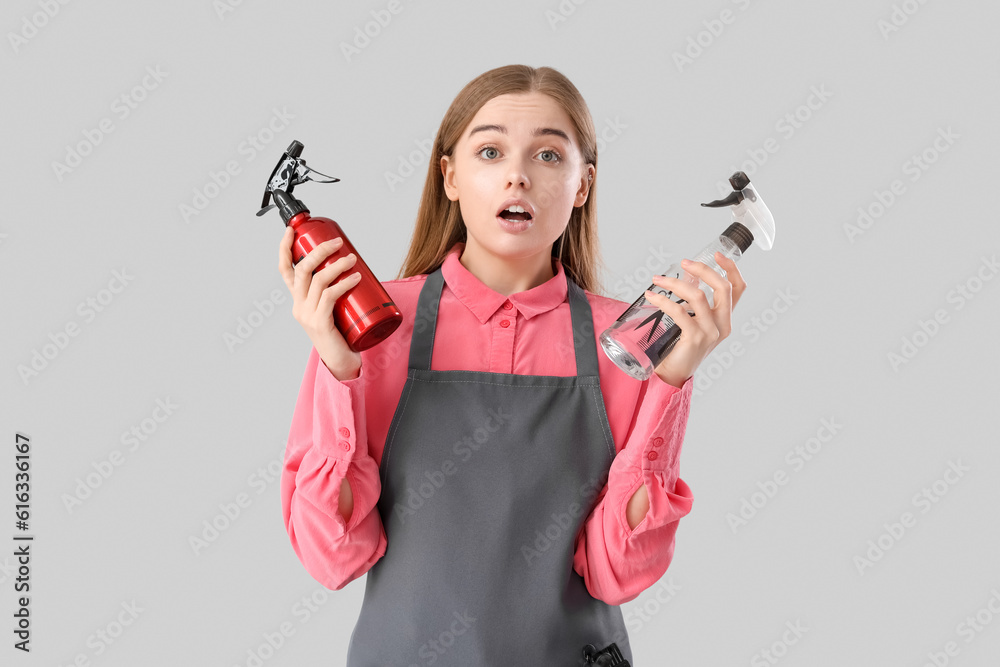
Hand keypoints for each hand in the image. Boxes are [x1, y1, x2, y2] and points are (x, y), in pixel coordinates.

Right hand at [278, 227, 362, 379]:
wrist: (341, 362)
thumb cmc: (341, 333)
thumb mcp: (333, 307)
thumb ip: (336, 289)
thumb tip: (353, 264)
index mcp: (298, 299)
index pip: (285, 270)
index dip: (285, 248)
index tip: (291, 230)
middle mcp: (298, 305)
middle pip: (302, 269)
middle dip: (318, 250)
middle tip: (337, 242)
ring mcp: (307, 314)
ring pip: (317, 280)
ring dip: (336, 265)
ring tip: (352, 259)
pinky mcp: (319, 323)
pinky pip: (329, 297)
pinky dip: (343, 284)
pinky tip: (355, 277)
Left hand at [643, 252, 746, 386]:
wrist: (673, 374)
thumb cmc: (680, 346)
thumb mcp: (694, 322)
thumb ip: (693, 304)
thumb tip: (682, 278)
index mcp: (725, 319)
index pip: (738, 289)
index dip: (731, 269)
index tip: (717, 255)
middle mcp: (723, 325)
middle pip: (723, 288)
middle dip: (703, 269)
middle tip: (683, 262)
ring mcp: (710, 332)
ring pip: (698, 296)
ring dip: (675, 283)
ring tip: (658, 279)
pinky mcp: (695, 338)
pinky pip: (680, 311)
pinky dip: (664, 300)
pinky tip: (652, 296)